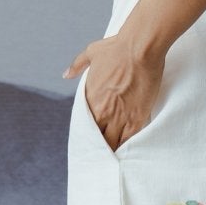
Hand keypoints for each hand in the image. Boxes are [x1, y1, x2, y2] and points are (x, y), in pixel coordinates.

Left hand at [63, 33, 165, 151]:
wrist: (140, 48)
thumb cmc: (117, 48)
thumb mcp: (92, 52)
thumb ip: (77, 65)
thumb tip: (66, 74)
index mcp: (90, 98)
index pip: (84, 124)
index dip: (87, 133)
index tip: (89, 138)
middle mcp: (102, 111)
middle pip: (97, 138)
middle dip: (98, 145)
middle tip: (101, 152)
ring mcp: (120, 116)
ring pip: (112, 142)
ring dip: (112, 148)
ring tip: (113, 156)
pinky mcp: (137, 118)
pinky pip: (130, 139)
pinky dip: (127, 146)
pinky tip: (126, 152)